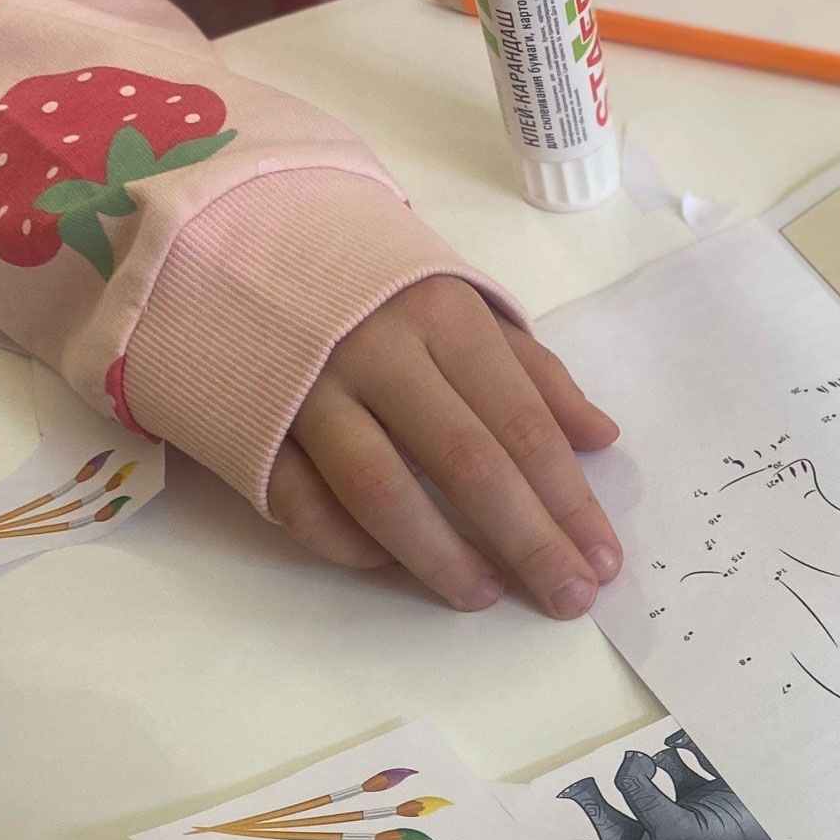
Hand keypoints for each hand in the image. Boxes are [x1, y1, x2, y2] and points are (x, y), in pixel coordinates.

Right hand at [269, 275, 622, 615]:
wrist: (235, 242)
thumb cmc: (374, 290)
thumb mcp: (460, 307)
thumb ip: (532, 373)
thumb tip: (601, 438)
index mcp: (444, 318)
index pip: (522, 423)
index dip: (568, 499)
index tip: (603, 559)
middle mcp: (378, 353)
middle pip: (467, 464)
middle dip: (527, 540)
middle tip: (567, 596)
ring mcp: (309, 392)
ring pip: (381, 492)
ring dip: (439, 556)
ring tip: (483, 596)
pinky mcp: (252, 425)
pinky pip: (303, 505)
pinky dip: (349, 545)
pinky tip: (392, 568)